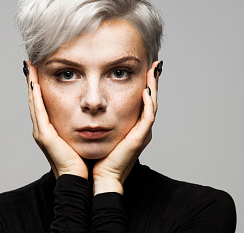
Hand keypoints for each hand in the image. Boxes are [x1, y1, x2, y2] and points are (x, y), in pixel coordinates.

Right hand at [26, 61, 87, 179]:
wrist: (79, 181)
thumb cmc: (83, 161)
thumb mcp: (81, 136)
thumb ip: (82, 123)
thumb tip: (91, 110)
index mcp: (49, 129)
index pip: (42, 102)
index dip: (39, 86)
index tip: (39, 69)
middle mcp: (42, 129)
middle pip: (34, 99)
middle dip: (32, 81)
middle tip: (31, 64)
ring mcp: (41, 132)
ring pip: (33, 102)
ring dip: (31, 84)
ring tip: (30, 68)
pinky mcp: (44, 136)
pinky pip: (38, 111)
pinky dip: (35, 96)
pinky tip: (35, 83)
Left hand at [92, 60, 160, 194]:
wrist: (99, 178)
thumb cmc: (97, 157)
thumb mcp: (98, 130)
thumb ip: (97, 116)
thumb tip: (87, 100)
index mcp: (133, 126)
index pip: (142, 100)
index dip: (145, 84)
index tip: (144, 67)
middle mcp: (140, 128)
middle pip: (151, 99)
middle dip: (153, 81)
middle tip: (156, 64)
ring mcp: (142, 133)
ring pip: (152, 105)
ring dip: (154, 86)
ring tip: (154, 70)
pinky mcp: (139, 138)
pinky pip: (148, 117)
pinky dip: (148, 103)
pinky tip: (145, 90)